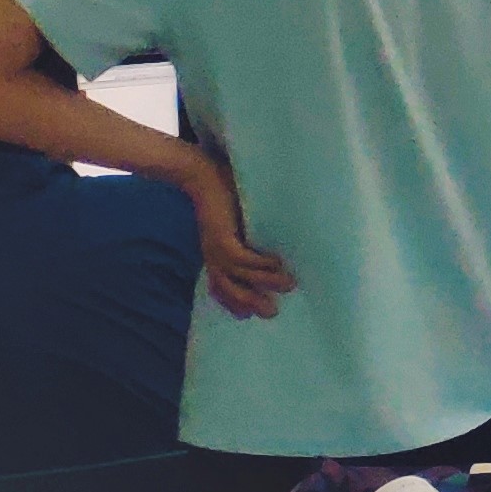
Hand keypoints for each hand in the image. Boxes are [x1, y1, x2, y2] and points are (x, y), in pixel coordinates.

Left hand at [182, 152, 293, 319]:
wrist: (200, 176)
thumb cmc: (221, 193)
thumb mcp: (232, 219)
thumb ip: (243, 230)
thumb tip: (264, 235)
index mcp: (214, 251)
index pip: (221, 284)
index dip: (232, 301)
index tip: (247, 316)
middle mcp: (213, 254)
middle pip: (229, 287)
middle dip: (250, 301)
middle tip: (273, 313)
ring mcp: (217, 247)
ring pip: (240, 276)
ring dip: (264, 282)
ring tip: (290, 284)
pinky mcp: (222, 237)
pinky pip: (243, 258)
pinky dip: (261, 264)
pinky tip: (279, 263)